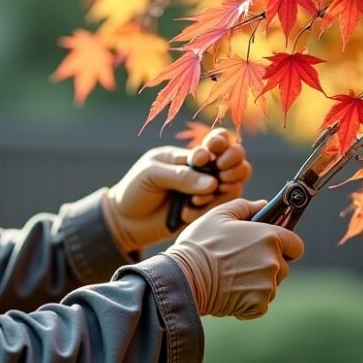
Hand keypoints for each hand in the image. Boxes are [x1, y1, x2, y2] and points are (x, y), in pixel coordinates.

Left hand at [102, 128, 252, 252]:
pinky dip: (208, 209)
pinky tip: (186, 214)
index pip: (218, 140)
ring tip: (197, 200)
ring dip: (223, 190)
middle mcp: (203, 171)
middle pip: (236, 160)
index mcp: (189, 154)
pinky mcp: (206, 211)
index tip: (205, 155)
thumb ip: (181, 176)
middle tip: (220, 174)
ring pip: (235, 184)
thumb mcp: (152, 175)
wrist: (125, 221)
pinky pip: (223, 207)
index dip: (220, 144)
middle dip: (234, 165)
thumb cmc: (135, 190)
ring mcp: (207, 191)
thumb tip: (214, 183)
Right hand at [162, 198, 303, 319]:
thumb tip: (263, 204)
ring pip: (271, 286)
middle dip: (267, 265)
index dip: (285, 246)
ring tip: (231, 277)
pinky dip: (248, 301)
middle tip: (240, 262)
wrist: (183, 278)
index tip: (271, 248)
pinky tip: (229, 292)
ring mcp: (268, 286)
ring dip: (257, 284)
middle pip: (283, 267)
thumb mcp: (219, 215)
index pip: (296, 245)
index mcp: (269, 237)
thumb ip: (245, 207)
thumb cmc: (199, 244)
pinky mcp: (258, 306)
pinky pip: (260, 304)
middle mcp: (274, 262)